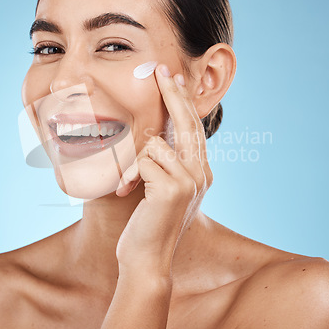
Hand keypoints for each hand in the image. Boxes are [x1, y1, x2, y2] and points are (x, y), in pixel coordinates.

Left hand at [115, 64, 213, 277]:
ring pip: (156, 144)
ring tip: (128, 186)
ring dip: (134, 163)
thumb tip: (155, 137)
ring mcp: (191, 181)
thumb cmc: (148, 223)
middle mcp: (202, 174)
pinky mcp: (174, 189)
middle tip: (161, 69)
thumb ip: (165, 164)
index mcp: (200, 172)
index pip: (193, 129)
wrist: (146, 259)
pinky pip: (145, 161)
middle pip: (188, 123)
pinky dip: (129, 174)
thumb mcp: (160, 188)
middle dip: (173, 94)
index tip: (172, 79)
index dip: (183, 102)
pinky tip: (126, 193)